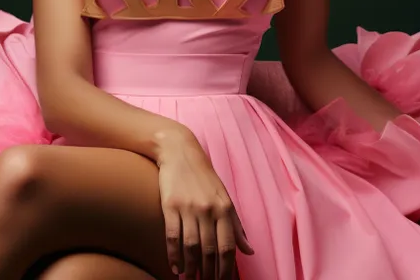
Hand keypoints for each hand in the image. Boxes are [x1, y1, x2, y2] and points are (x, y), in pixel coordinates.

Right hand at [155, 131, 253, 278]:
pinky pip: (172, 235)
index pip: (228, 247)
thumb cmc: (204, 178)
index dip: (226, 269)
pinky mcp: (170, 205)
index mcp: (224, 209)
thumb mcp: (225, 198)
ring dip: (191, 268)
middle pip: (209, 250)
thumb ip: (237, 226)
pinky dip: (174, 254)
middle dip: (208, 273)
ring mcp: (188, 207)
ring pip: (191, 246)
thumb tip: (249, 251)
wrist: (180, 152)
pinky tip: (176, 267)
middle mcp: (208, 209)